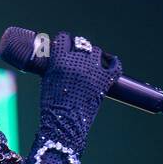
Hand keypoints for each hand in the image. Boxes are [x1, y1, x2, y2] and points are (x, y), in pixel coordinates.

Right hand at [37, 31, 122, 155]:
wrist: (63, 125)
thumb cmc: (52, 106)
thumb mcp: (48, 80)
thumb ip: (55, 64)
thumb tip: (61, 56)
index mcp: (59, 60)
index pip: (64, 38)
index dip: (65, 42)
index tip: (66, 46)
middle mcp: (76, 62)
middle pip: (82, 44)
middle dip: (79, 50)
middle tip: (78, 57)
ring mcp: (92, 71)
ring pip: (97, 52)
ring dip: (94, 56)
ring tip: (92, 64)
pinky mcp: (104, 81)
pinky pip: (115, 66)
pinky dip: (114, 63)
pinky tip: (111, 62)